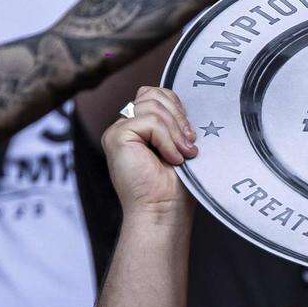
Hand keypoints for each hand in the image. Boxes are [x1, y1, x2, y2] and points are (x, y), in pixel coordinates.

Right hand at [103, 88, 195, 215]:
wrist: (163, 212)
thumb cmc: (174, 188)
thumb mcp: (179, 146)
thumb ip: (176, 121)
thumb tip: (191, 101)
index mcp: (138, 127)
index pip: (156, 95)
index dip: (177, 108)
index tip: (191, 137)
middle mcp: (124, 126)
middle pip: (153, 94)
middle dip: (179, 117)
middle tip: (191, 145)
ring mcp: (117, 131)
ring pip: (152, 106)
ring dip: (175, 131)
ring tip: (184, 155)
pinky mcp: (116, 137)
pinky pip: (149, 121)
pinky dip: (167, 140)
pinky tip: (172, 160)